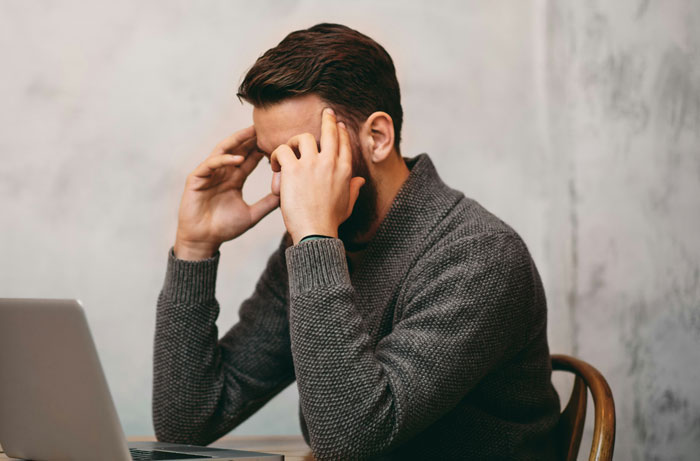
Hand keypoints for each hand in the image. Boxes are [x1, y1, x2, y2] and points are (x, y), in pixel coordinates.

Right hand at [174, 126, 279, 259]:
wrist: (204, 241)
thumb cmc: (224, 229)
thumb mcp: (252, 214)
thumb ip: (267, 204)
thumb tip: (287, 196)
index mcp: (234, 179)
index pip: (249, 159)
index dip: (260, 148)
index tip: (276, 139)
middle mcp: (222, 173)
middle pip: (237, 149)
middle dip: (250, 138)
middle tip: (266, 126)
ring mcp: (208, 174)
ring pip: (223, 151)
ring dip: (237, 141)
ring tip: (252, 133)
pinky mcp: (196, 179)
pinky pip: (211, 164)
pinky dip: (224, 160)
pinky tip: (237, 159)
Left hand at [270, 108, 364, 244]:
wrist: (316, 232)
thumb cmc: (330, 222)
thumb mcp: (347, 204)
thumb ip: (354, 189)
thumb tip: (361, 180)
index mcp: (345, 171)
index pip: (343, 143)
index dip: (340, 131)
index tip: (337, 124)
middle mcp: (330, 163)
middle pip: (330, 131)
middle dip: (328, 119)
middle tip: (325, 113)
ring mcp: (312, 164)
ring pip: (302, 138)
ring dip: (292, 144)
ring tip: (286, 155)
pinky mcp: (293, 169)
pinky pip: (282, 151)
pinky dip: (276, 156)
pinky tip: (275, 167)